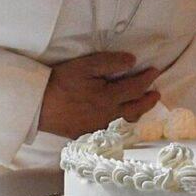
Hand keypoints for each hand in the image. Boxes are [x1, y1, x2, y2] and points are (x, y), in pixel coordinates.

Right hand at [37, 52, 159, 138]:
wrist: (38, 106)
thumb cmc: (61, 82)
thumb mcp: (86, 65)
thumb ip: (110, 62)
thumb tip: (132, 61)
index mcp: (109, 97)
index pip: (136, 87)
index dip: (148, 78)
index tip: (155, 71)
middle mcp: (108, 115)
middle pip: (135, 109)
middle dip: (149, 101)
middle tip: (156, 94)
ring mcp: (98, 127)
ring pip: (125, 122)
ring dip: (137, 113)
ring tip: (142, 107)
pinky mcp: (87, 134)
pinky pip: (111, 130)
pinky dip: (121, 123)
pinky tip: (119, 119)